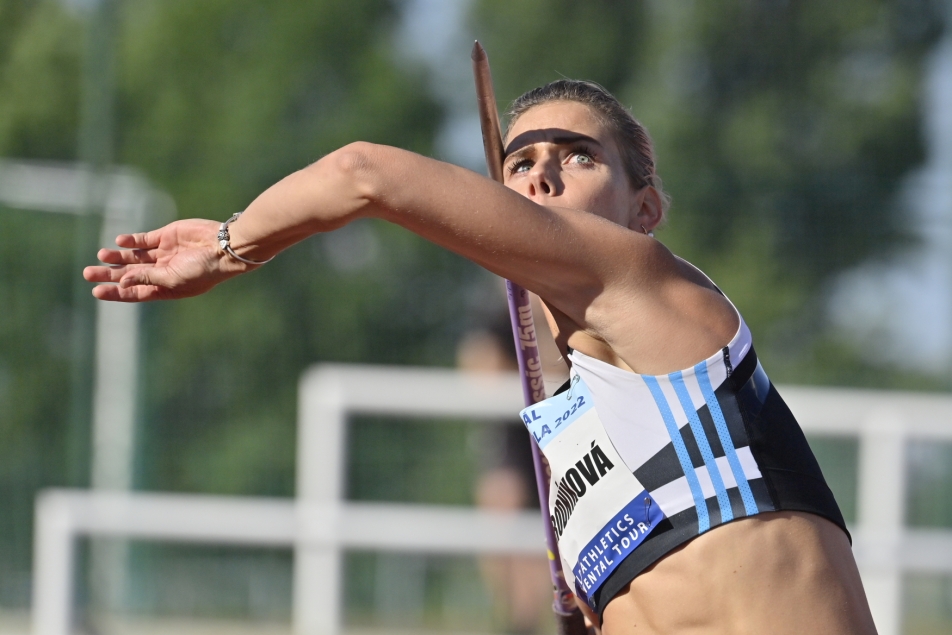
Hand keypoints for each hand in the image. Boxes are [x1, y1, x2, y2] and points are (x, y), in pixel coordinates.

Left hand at [84, 219, 249, 301]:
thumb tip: (122, 283)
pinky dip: (131, 241)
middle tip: (88, 273)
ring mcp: (164, 253)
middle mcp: (163, 271)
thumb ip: (147, 279)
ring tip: (101, 255)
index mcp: (165, 288)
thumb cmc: (203, 270)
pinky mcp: (167, 236)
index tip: (96, 292)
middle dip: (110, 274)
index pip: (135, 292)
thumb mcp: (172, 279)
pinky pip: (144, 239)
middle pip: (130, 274)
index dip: (116, 292)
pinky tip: (120, 242)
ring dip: (117, 257)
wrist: (223, 247)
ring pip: (134, 256)